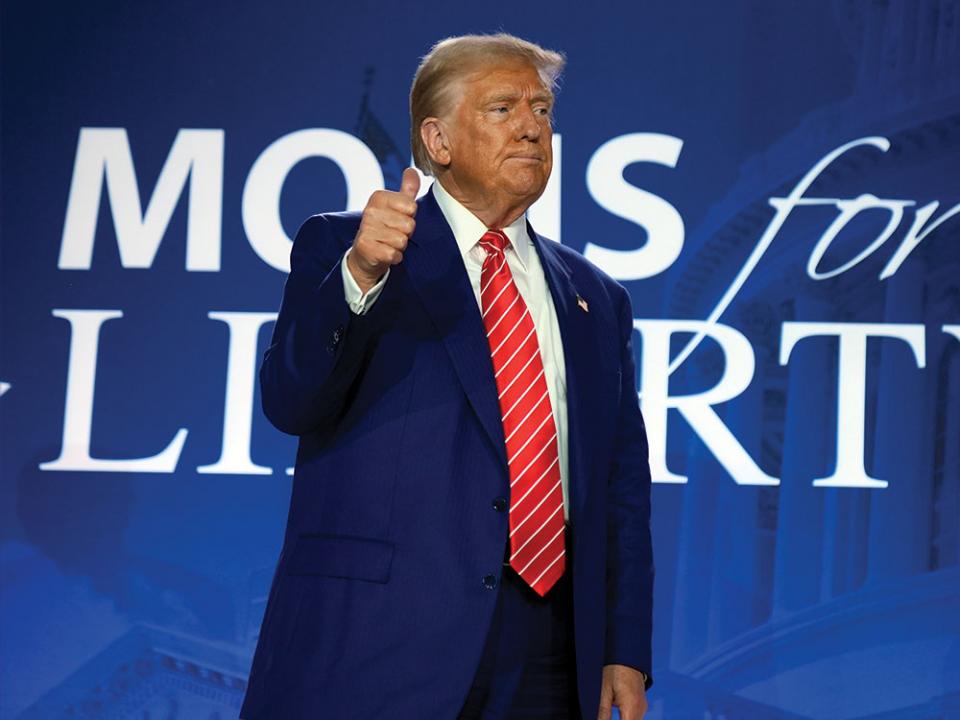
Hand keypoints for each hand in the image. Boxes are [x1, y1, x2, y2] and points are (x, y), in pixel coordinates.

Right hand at [348, 167, 419, 292]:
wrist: (365, 254)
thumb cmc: (384, 228)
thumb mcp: (396, 206)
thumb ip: (407, 189)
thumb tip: (412, 170)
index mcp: (378, 197)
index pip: (412, 207)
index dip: (409, 218)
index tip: (397, 220)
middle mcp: (370, 210)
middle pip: (409, 225)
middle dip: (405, 234)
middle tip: (392, 234)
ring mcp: (366, 228)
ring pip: (402, 241)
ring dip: (399, 246)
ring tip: (388, 243)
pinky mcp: (366, 247)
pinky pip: (394, 254)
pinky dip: (394, 258)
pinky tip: (385, 254)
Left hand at [597, 664, 646, 719]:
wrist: (629, 656)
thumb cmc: (616, 670)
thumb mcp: (605, 690)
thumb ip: (603, 710)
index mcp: (631, 705)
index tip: (607, 718)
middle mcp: (640, 708)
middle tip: (610, 708)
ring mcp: (643, 707)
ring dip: (624, 718)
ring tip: (613, 705)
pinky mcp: (642, 705)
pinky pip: (636, 716)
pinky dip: (627, 715)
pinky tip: (619, 705)